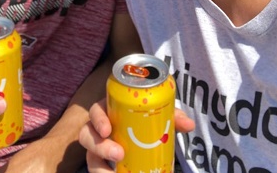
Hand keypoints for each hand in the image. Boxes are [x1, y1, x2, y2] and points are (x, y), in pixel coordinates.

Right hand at [79, 99, 194, 171]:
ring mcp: (98, 150)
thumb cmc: (148, 123)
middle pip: (87, 135)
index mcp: (109, 111)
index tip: (108, 129)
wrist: (146, 143)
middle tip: (119, 153)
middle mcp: (99, 131)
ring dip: (99, 168)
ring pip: (89, 158)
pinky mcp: (102, 166)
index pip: (95, 111)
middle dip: (99, 145)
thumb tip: (189, 124)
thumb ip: (172, 118)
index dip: (98, 118)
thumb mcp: (158, 118)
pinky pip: (98, 171)